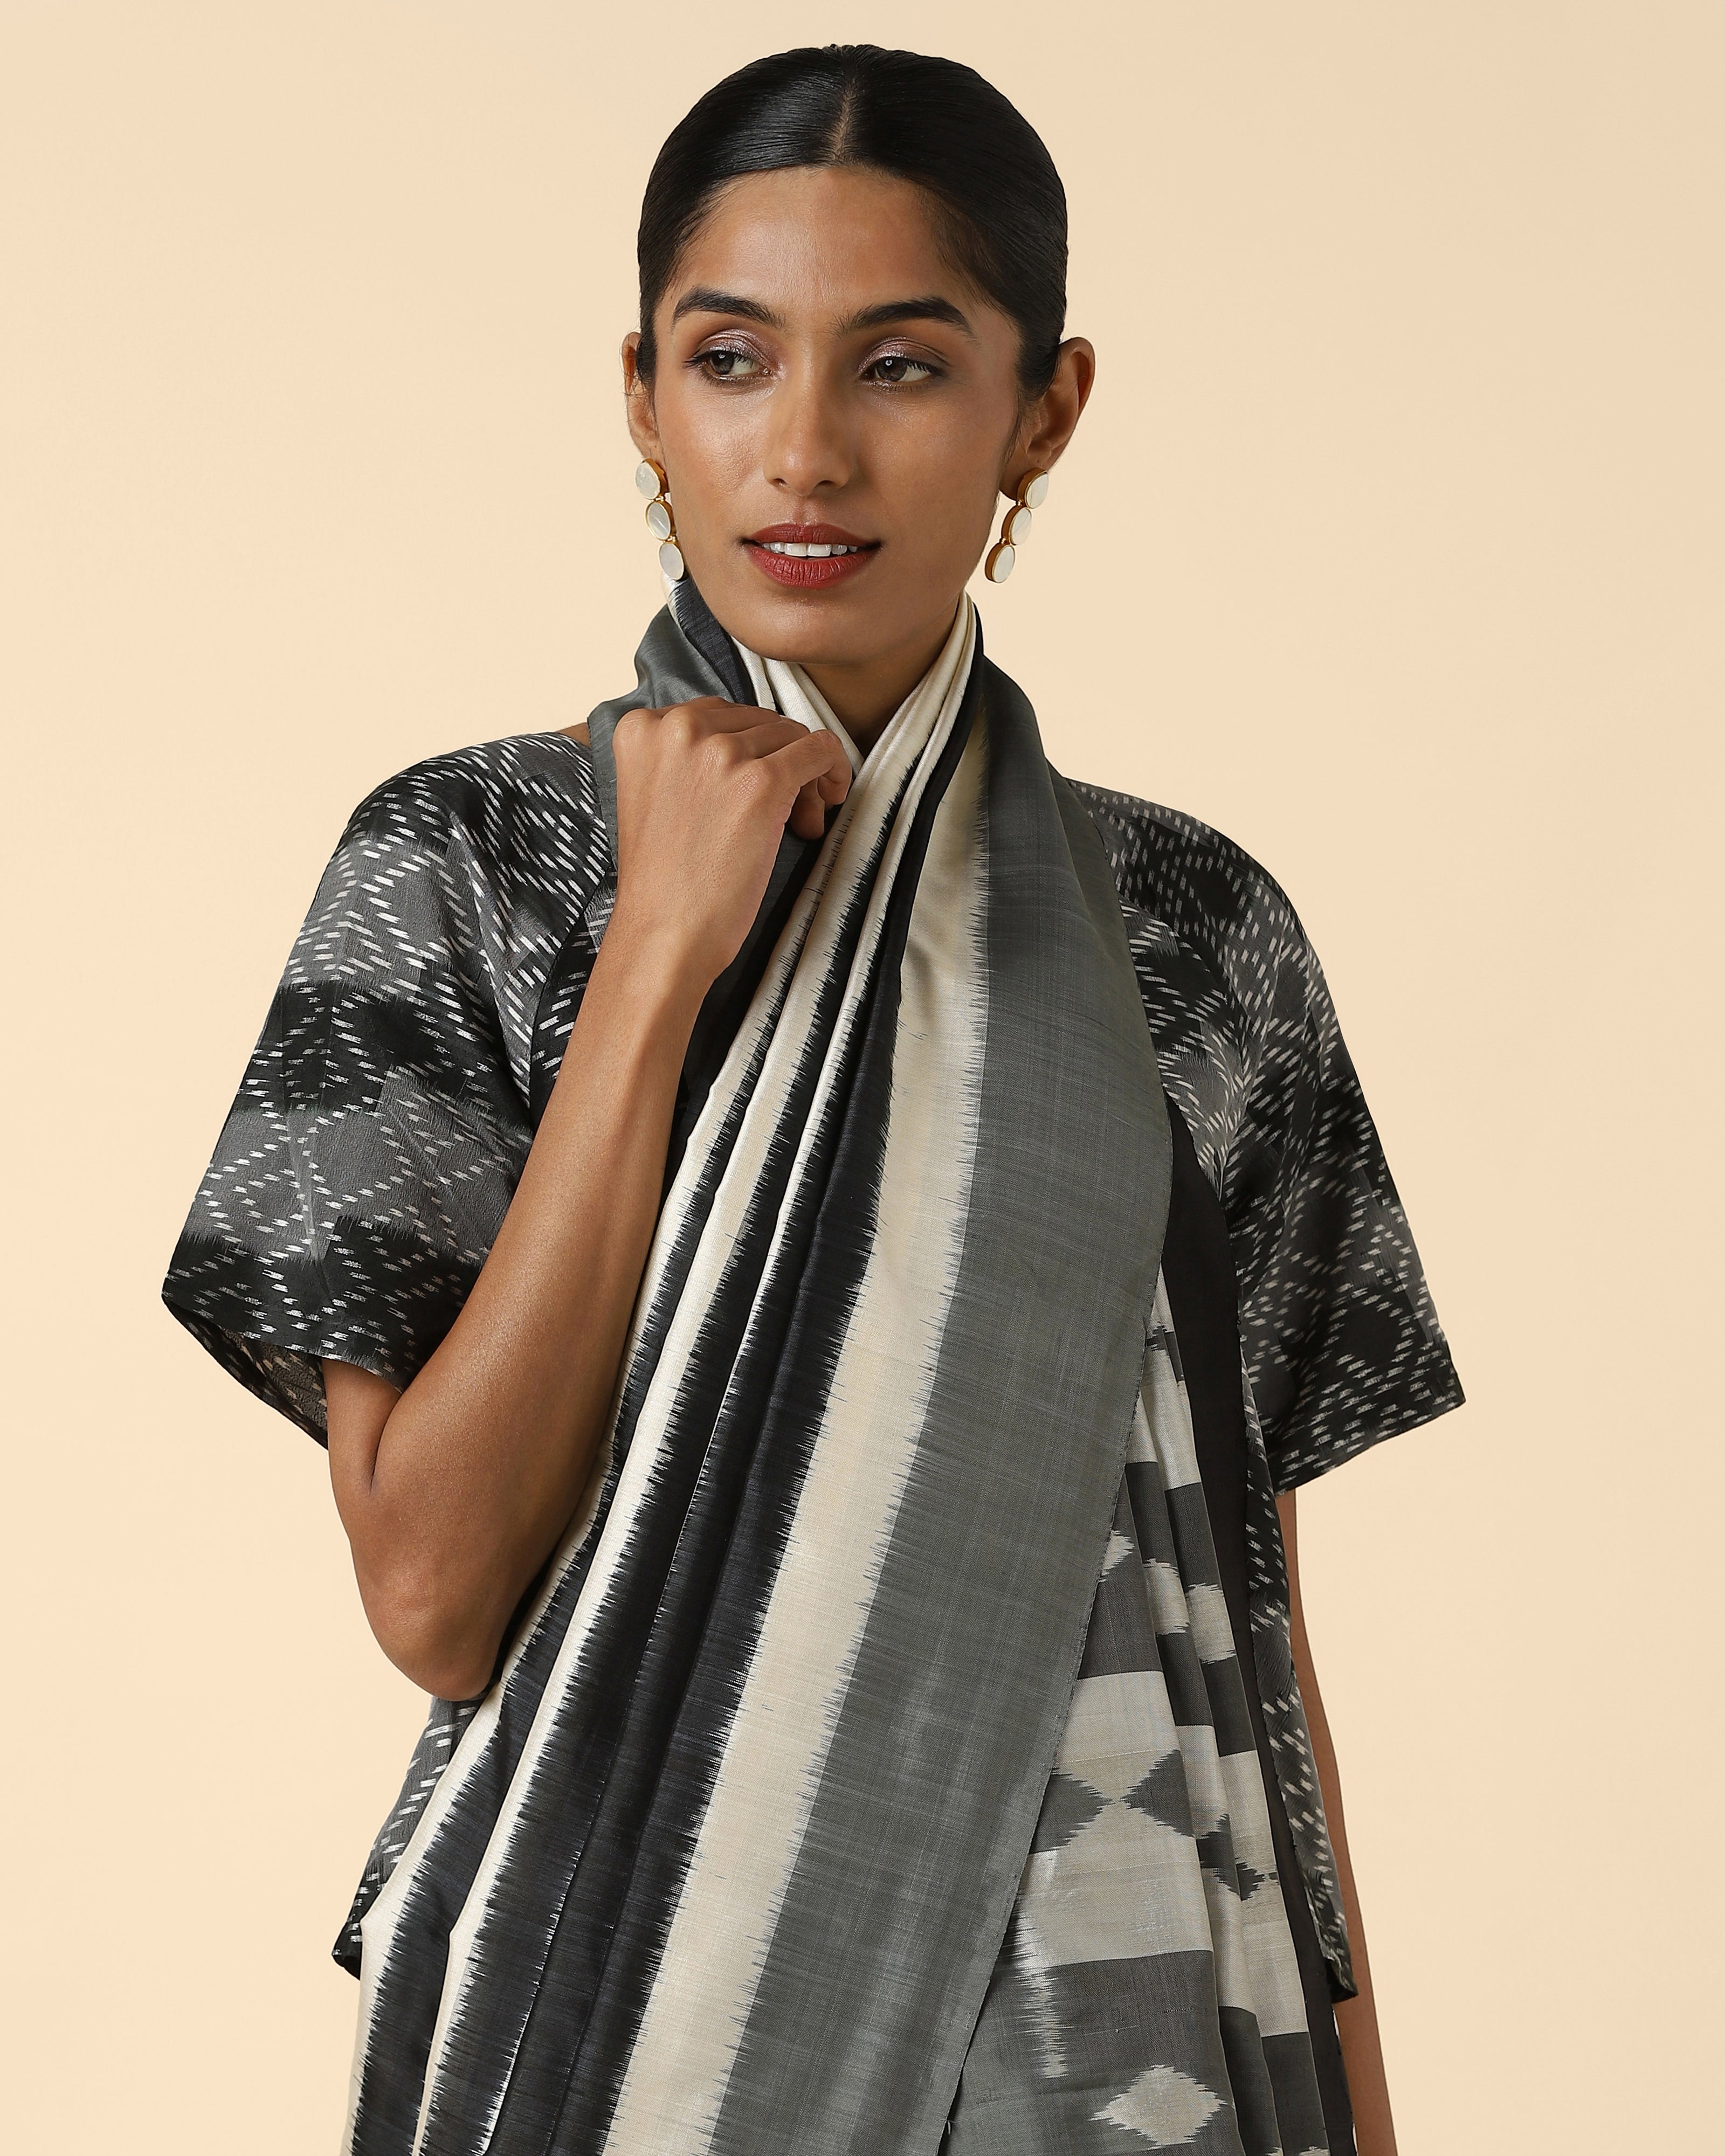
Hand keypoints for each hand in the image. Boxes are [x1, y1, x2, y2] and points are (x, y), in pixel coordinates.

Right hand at [608, 698, 851, 992]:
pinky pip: (820, 749)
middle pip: (757, 721)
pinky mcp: (761, 780)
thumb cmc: (665, 879)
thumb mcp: (655, 794)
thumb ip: (688, 756)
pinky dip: (833, 769)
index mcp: (643, 727)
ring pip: (791, 735)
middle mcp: (679, 728)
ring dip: (804, 776)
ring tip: (800, 822)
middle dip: (778, 761)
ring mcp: (721, 752)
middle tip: (788, 811)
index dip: (747, 750)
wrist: (664, 934)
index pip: (720, 715)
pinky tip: (830, 798)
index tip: (752, 787)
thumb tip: (764, 740)